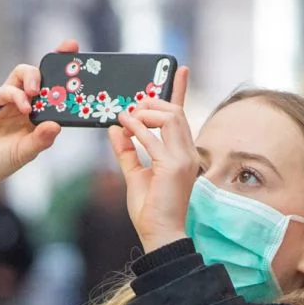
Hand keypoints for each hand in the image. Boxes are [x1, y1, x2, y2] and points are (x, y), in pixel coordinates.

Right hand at [0, 43, 77, 208]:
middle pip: (40, 74)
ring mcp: (8, 99)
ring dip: (33, 77)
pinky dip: (17, 96)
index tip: (81, 63)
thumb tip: (57, 125)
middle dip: (54, 62)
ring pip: (22, 74)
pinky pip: (6, 90)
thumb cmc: (2, 161)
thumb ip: (41, 139)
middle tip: (67, 64)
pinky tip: (25, 107)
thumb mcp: (26, 152)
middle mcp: (24, 102)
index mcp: (38, 113)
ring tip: (37, 92)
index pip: (55, 89)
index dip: (66, 74)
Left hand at [111, 66, 196, 251]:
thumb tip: (116, 130)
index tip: (179, 69)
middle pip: (176, 111)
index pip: (182, 115)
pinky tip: (124, 126)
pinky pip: (154, 138)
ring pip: (170, 117)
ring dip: (145, 113)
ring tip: (127, 117)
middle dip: (152, 102)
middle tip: (130, 106)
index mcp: (182, 153)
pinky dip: (137, 129)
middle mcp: (188, 153)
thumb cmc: (151, 209)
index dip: (180, 90)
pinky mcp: (173, 167)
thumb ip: (127, 152)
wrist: (159, 235)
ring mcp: (184, 159)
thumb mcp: (135, 175)